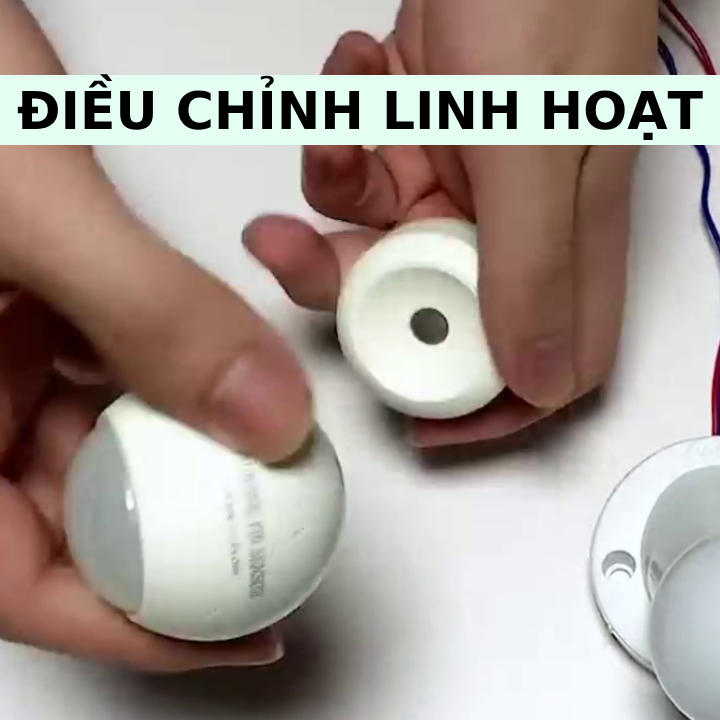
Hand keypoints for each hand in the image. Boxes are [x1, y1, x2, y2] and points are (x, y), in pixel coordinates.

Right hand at [0, 145, 310, 669]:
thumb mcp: (29, 208)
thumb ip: (150, 316)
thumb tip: (269, 418)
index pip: (22, 580)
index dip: (132, 629)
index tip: (234, 638)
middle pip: (75, 523)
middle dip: (180, 543)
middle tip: (275, 546)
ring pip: (101, 450)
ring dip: (189, 461)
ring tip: (267, 472)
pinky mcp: (29, 313)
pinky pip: (108, 381)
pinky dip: (170, 392)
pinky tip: (222, 390)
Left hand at [245, 0, 657, 446]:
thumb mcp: (531, 141)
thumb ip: (532, 265)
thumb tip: (538, 381)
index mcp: (562, 241)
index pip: (548, 364)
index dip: (491, 407)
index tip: (423, 421)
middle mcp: (507, 226)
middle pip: (425, 306)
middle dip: (350, 284)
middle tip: (291, 244)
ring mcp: (457, 183)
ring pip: (373, 237)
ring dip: (335, 183)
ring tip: (341, 118)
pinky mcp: (414, 141)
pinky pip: (358, 166)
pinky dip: (344, 123)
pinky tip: (368, 65)